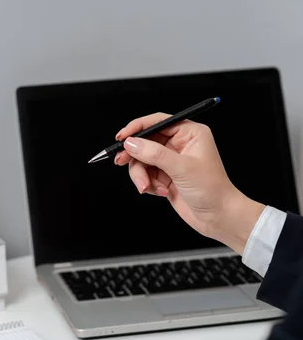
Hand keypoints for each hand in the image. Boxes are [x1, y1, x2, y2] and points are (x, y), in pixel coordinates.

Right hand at [114, 113, 264, 253]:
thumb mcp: (181, 168)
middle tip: (121, 161)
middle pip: (145, 142)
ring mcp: (170, 160)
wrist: (218, 217)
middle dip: (135, 156)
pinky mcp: (164, 175)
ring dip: (141, 175)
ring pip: (141, 160)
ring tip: (147, 187)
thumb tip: (131, 143)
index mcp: (189, 133)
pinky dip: (147, 183)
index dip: (137, 127)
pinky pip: (144, 174)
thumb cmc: (212, 189)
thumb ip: (154, 154)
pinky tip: (159, 192)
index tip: (122, 137)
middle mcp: (179, 144)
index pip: (157, 122)